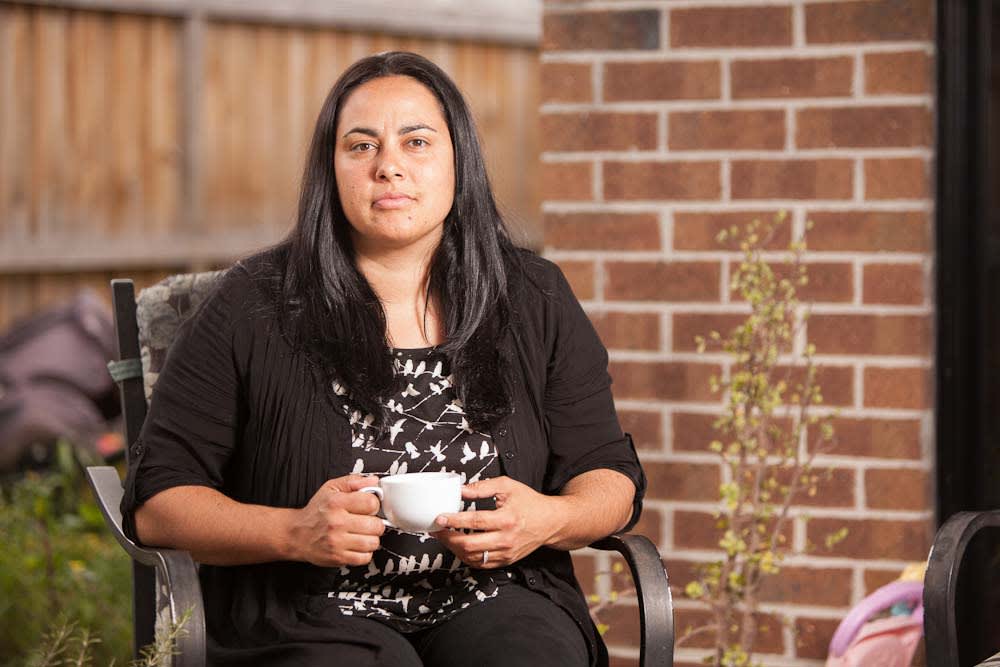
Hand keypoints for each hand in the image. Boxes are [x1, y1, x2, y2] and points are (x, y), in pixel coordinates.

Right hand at [286, 474, 383, 566]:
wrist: (297, 534)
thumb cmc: (316, 512)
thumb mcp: (331, 488)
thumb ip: (353, 482)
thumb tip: (373, 481)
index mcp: (336, 503)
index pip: (371, 503)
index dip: (374, 504)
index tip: (368, 507)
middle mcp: (336, 523)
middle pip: (376, 525)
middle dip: (375, 523)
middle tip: (366, 522)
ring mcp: (337, 542)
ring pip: (373, 543)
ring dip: (371, 539)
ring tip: (362, 534)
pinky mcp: (337, 558)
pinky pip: (365, 558)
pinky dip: (365, 553)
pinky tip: (357, 545)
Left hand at [430, 476, 564, 568]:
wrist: (550, 522)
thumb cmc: (529, 502)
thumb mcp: (508, 486)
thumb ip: (483, 487)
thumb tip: (461, 490)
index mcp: (506, 519)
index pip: (475, 522)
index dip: (454, 520)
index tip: (440, 517)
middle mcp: (506, 539)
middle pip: (470, 545)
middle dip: (448, 538)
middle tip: (437, 530)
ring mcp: (506, 553)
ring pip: (473, 557)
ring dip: (455, 549)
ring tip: (446, 537)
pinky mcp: (506, 561)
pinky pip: (481, 564)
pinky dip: (467, 557)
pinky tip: (460, 546)